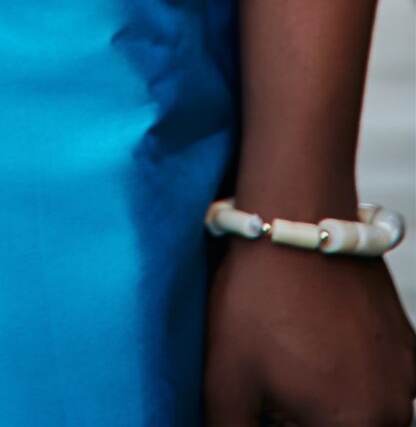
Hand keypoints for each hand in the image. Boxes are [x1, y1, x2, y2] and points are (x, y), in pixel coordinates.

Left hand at [206, 240, 415, 425]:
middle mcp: (393, 410)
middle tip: (272, 378)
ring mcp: (406, 375)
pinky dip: (350, 372)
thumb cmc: (260, 297)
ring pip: (362, 410)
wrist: (296, 218)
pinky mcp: (408, 343)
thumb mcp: (226, 377)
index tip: (262, 401)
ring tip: (291, 356)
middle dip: (302, 416)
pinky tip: (316, 340)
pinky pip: (379, 379)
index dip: (276, 422)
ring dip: (328, 399)